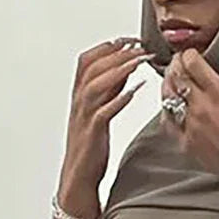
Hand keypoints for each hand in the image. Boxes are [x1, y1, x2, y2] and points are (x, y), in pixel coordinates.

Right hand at [62, 36, 153, 187]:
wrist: (79, 179)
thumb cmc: (91, 148)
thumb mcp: (101, 112)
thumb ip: (111, 91)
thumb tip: (126, 68)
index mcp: (80, 97)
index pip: (87, 60)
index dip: (107, 46)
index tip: (130, 39)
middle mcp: (79, 104)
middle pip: (91, 67)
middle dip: (116, 52)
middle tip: (139, 45)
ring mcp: (83, 118)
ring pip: (95, 85)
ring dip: (118, 69)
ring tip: (139, 60)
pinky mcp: (91, 135)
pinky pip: (102, 113)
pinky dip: (118, 99)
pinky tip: (133, 90)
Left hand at [160, 32, 218, 182]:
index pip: (191, 61)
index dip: (189, 54)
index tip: (192, 55)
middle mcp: (201, 106)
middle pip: (176, 75)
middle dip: (175, 65)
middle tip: (179, 63)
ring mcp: (191, 125)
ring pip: (167, 95)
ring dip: (168, 84)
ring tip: (173, 81)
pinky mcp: (186, 142)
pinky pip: (167, 120)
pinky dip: (166, 109)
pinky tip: (171, 104)